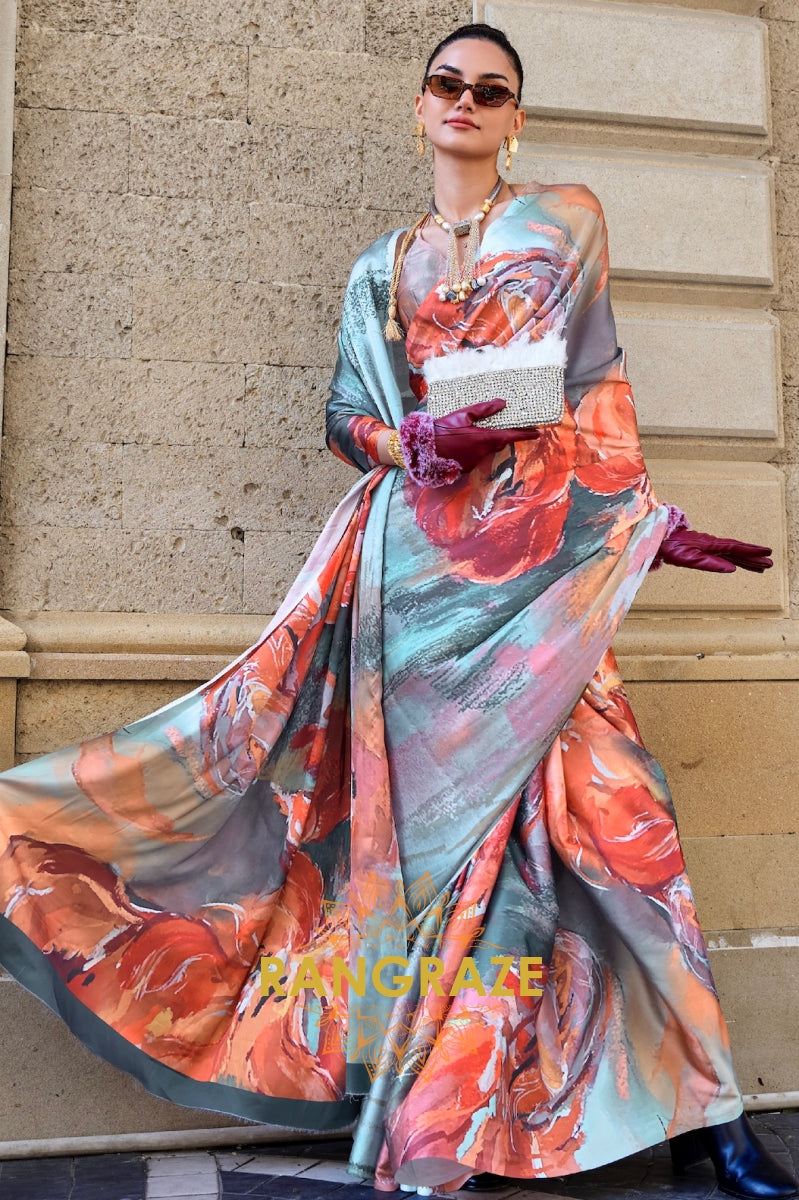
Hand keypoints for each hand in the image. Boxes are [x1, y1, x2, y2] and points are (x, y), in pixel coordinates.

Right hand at [432, 399, 540, 473]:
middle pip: (498, 443)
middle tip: (500, 425)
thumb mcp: (463, 415)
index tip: (537, 432)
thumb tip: (502, 403)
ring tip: (470, 432)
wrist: (423, 449)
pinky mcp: (466, 468)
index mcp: (485, 438)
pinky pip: (475, 457)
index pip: (511, 436)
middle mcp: (483, 452)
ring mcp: (475, 462)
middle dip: (501, 435)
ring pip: (486, 450)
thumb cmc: (442, 430)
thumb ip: (484, 409)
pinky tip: (461, 442)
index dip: (525, 434)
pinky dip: (473, 449)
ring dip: (483, 442)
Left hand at [657, 529, 772, 573]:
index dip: (752, 552)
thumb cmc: (671, 548)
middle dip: (753, 557)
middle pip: (737, 550)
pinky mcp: (703, 547)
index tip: (766, 553)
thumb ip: (710, 564)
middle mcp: (712, 544)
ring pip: (732, 552)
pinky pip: (724, 552)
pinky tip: (739, 560)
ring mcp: (708, 545)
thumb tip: (732, 569)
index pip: (736, 549)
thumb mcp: (689, 559)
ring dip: (746, 558)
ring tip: (760, 565)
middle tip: (769, 563)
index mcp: (711, 545)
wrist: (659, 538)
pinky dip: (734, 557)